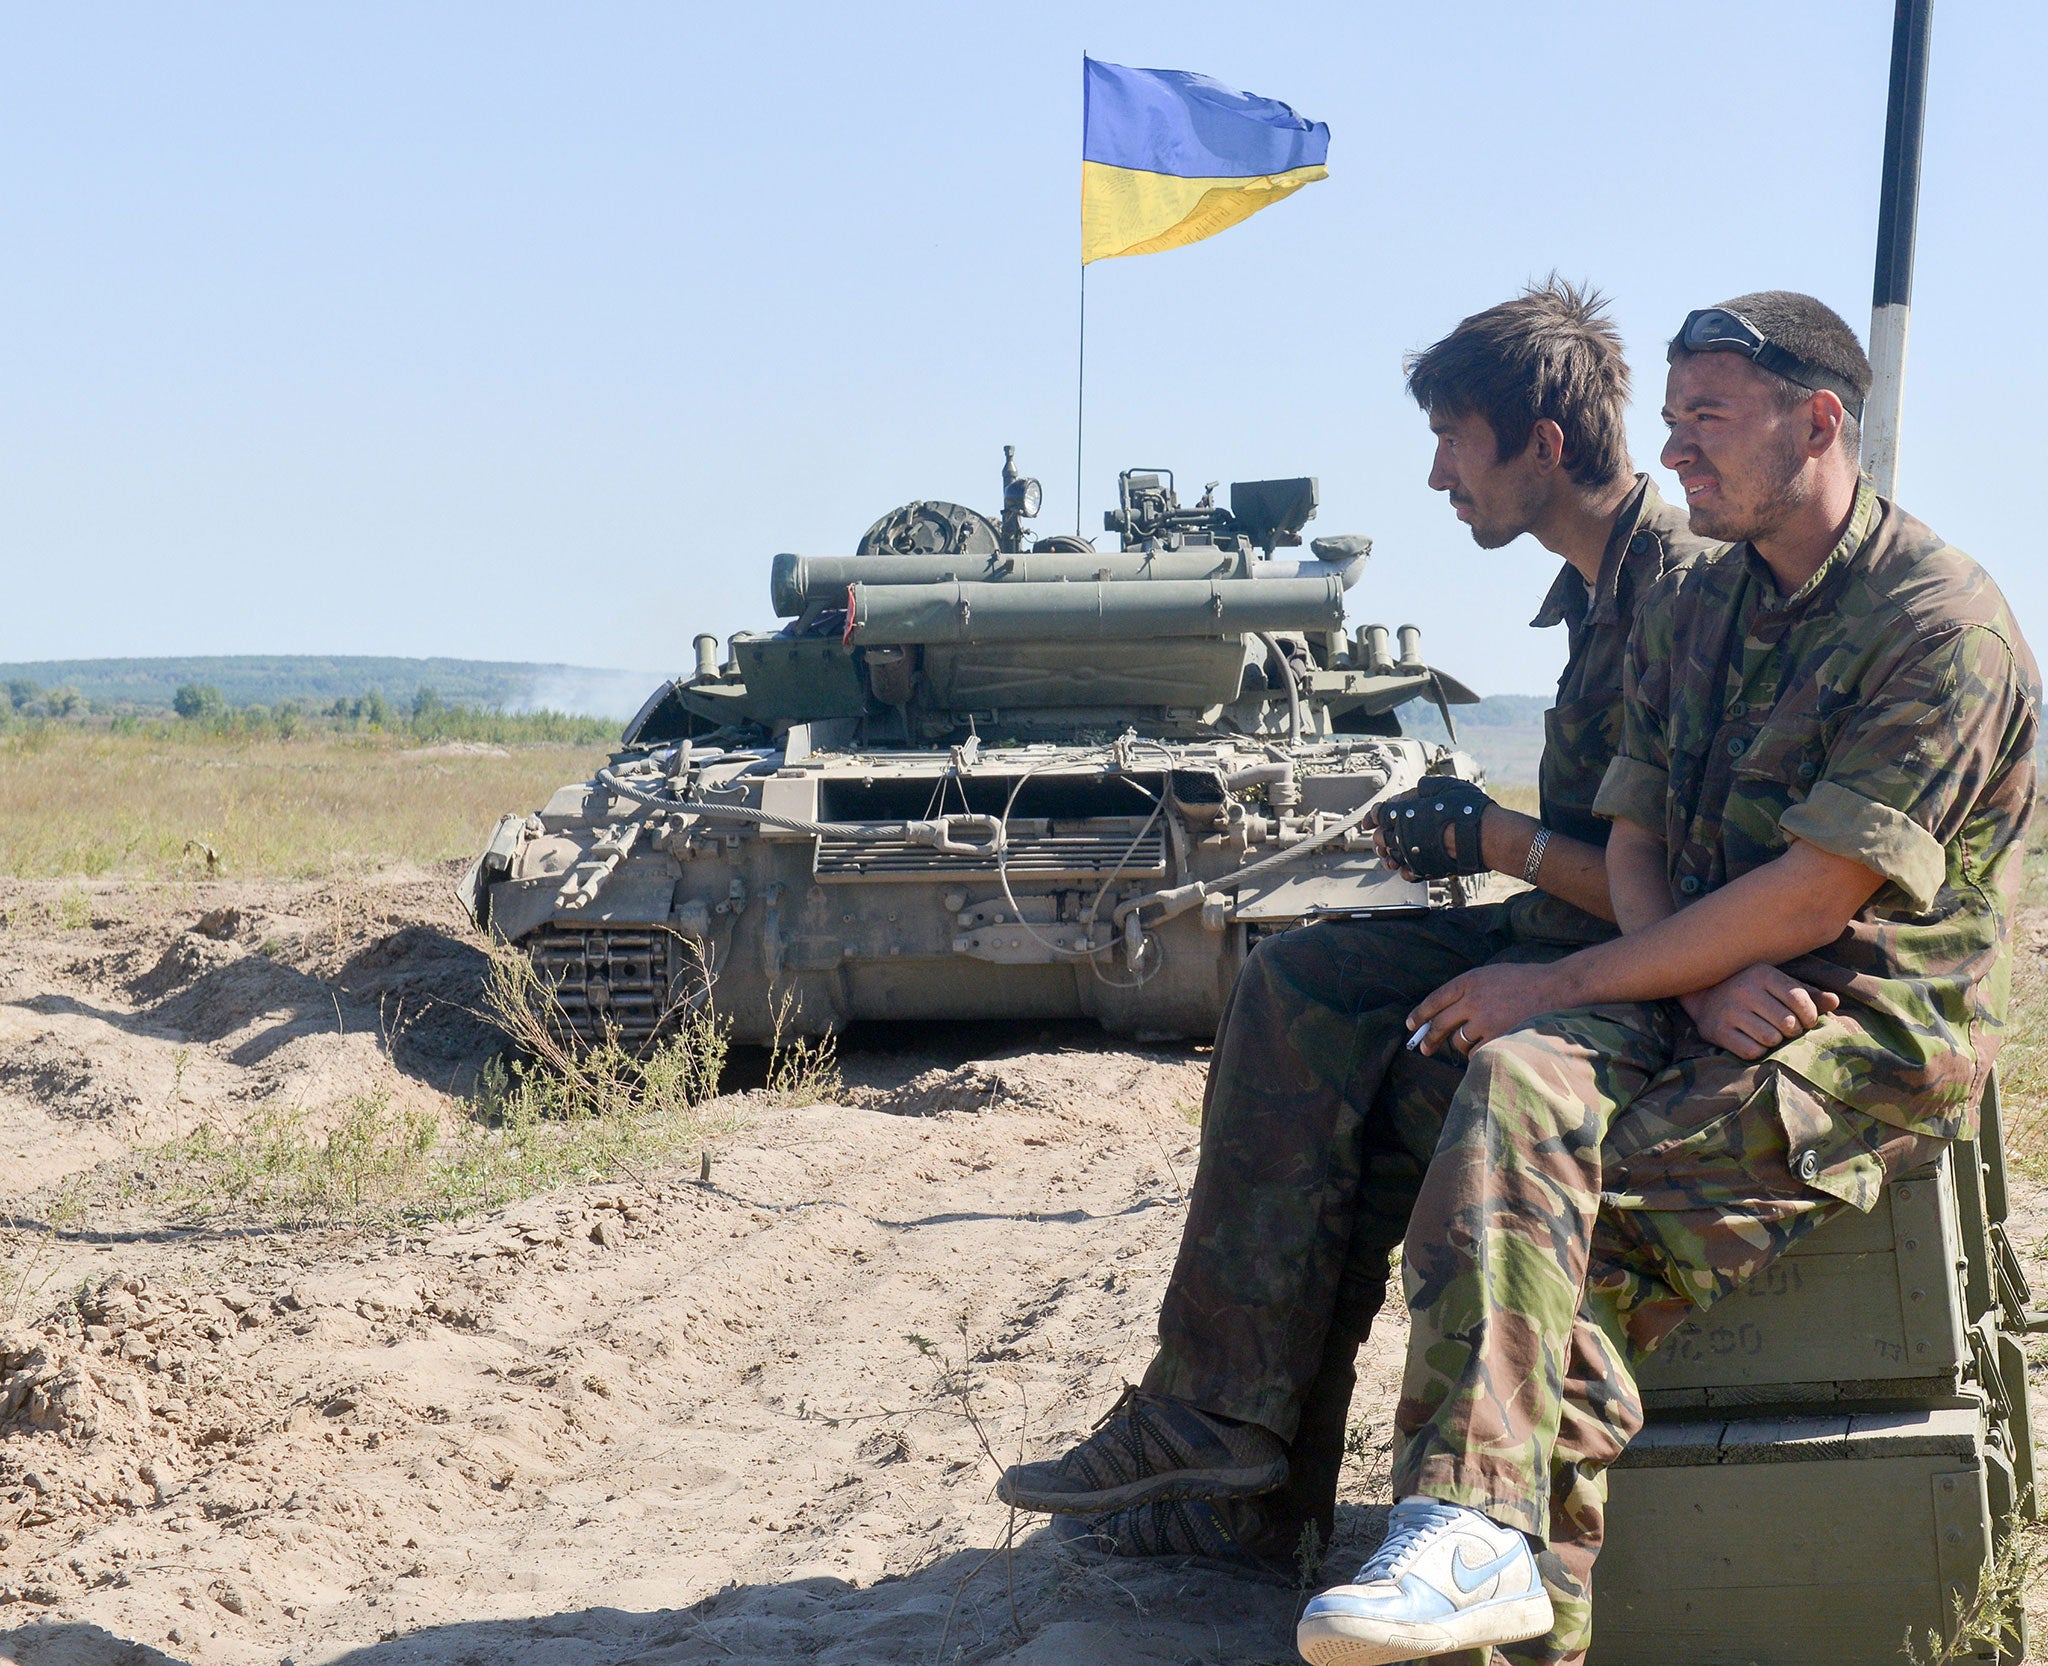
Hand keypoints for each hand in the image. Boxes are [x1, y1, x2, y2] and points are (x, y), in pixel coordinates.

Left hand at [1371, 787, 1493, 881]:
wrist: (1482, 836)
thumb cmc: (1466, 810)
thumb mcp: (1445, 786)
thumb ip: (1425, 788)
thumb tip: (1415, 790)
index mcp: (1403, 813)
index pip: (1378, 814)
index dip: (1374, 815)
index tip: (1371, 819)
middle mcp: (1402, 835)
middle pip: (1380, 837)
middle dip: (1381, 834)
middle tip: (1384, 834)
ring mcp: (1411, 854)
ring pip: (1389, 857)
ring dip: (1388, 854)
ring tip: (1392, 852)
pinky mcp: (1423, 870)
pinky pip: (1405, 873)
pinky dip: (1404, 870)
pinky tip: (1408, 865)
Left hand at [1406, 962, 1565, 1056]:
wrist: (1559, 987)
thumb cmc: (1528, 981)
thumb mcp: (1492, 974)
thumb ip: (1469, 990)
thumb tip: (1446, 1012)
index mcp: (1470, 980)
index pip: (1435, 999)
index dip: (1420, 1014)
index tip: (1411, 1025)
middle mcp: (1472, 999)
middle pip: (1439, 1024)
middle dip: (1429, 1039)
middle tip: (1425, 1049)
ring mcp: (1485, 1019)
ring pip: (1458, 1042)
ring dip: (1461, 1046)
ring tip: (1475, 1043)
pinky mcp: (1498, 1037)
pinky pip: (1477, 1053)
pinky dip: (1479, 1055)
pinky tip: (1489, 1050)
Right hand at [1679, 964, 1838, 1060]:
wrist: (1704, 996)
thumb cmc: (1752, 991)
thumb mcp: (1777, 985)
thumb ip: (1807, 994)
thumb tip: (1835, 1002)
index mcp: (1762, 973)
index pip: (1799, 999)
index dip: (1809, 1016)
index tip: (1806, 1020)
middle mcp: (1744, 990)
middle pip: (1787, 1023)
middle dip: (1792, 1031)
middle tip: (1785, 1029)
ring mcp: (1729, 1011)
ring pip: (1771, 1039)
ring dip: (1774, 1041)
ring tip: (1768, 1034)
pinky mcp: (1717, 1031)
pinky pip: (1751, 1051)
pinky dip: (1757, 1051)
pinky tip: (1752, 1041)